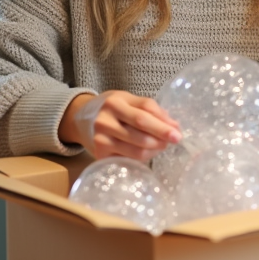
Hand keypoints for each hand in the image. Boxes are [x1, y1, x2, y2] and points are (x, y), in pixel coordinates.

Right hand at [59, 91, 181, 160]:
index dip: (164, 122)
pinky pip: (129, 159)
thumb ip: (150, 109)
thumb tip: (173, 125)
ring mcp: (102, 139)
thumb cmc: (111, 109)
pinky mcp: (100, 154)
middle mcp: (106, 120)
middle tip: (175, 140)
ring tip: (162, 146)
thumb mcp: (127, 100)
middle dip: (162, 138)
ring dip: (155, 149)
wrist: (80, 119)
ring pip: (138, 150)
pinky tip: (148, 152)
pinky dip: (144, 157)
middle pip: (142, 131)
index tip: (178, 131)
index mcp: (116, 102)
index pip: (145, 111)